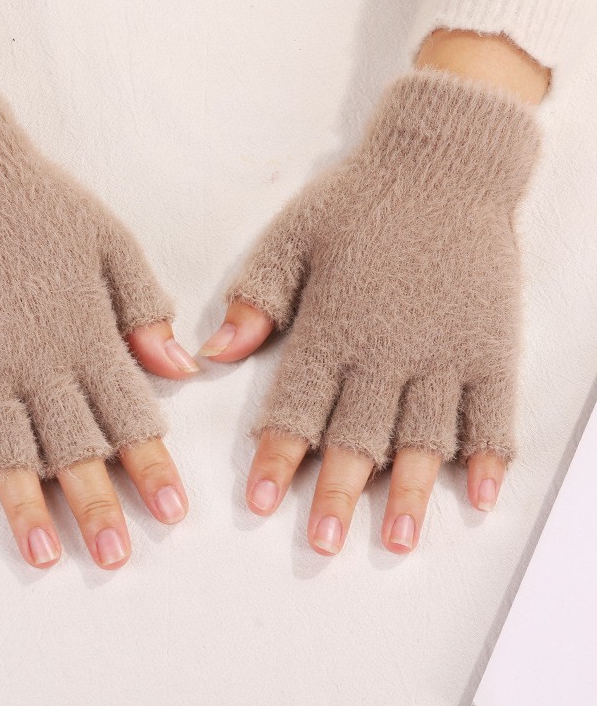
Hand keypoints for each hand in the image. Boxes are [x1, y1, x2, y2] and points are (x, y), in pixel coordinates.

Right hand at [0, 66, 194, 568]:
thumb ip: (145, 312)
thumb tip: (181, 367)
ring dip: (25, 509)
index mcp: (85, 337)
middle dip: (98, 507)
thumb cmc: (36, 204)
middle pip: (73, 451)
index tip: (169, 511)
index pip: (130, 419)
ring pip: (5, 456)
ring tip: (43, 554)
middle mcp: (33, 364)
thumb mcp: (113, 246)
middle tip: (114, 554)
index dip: (153, 470)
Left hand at [202, 50, 543, 554]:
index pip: (296, 407)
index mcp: (331, 326)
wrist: (441, 163)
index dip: (276, 458)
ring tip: (393, 539)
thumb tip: (215, 354)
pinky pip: (491, 410)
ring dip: (406, 492)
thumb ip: (257, 301)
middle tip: (320, 542)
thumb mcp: (292, 239)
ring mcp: (443, 350)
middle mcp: (386, 349)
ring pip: (422, 436)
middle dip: (333, 492)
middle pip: (355, 435)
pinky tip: (477, 495)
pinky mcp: (489, 343)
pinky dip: (487, 455)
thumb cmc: (360, 201)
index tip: (262, 502)